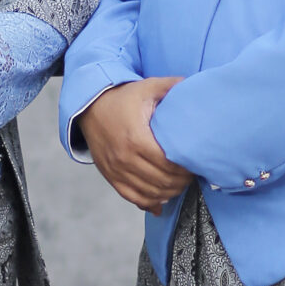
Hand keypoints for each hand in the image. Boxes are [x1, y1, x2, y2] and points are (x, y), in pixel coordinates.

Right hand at [79, 77, 190, 210]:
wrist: (89, 107)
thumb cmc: (121, 98)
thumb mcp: (146, 87)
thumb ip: (170, 86)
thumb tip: (192, 83)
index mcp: (136, 138)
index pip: (167, 164)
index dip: (184, 168)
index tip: (194, 164)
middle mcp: (125, 158)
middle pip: (161, 181)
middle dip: (180, 182)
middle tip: (191, 176)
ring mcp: (116, 169)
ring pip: (148, 193)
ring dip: (168, 193)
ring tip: (180, 185)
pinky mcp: (110, 176)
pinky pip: (131, 197)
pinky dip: (148, 202)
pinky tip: (161, 200)